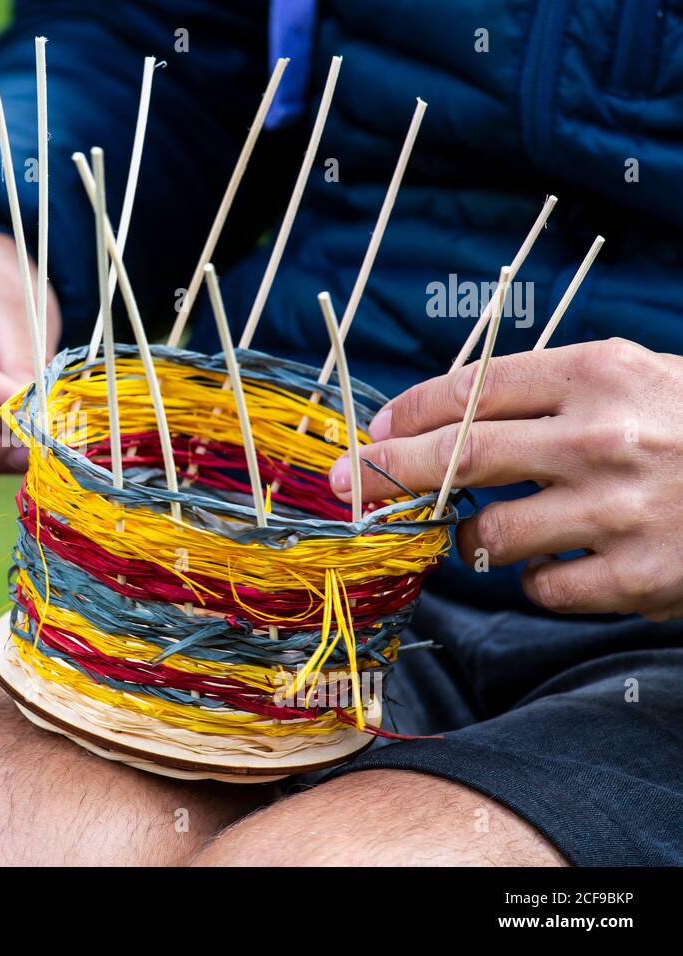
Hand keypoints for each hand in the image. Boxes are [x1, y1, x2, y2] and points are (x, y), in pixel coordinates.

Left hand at [328, 338, 682, 618]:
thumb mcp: (635, 379)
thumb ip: (547, 394)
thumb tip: (437, 419)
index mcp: (598, 373)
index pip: (470, 391)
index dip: (408, 415)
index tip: (375, 432)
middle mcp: (600, 438)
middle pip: (455, 457)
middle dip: (384, 473)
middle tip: (344, 485)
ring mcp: (618, 511)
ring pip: (487, 538)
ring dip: (472, 542)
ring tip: (497, 534)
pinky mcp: (637, 578)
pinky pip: (541, 590)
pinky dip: (538, 581)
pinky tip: (566, 563)